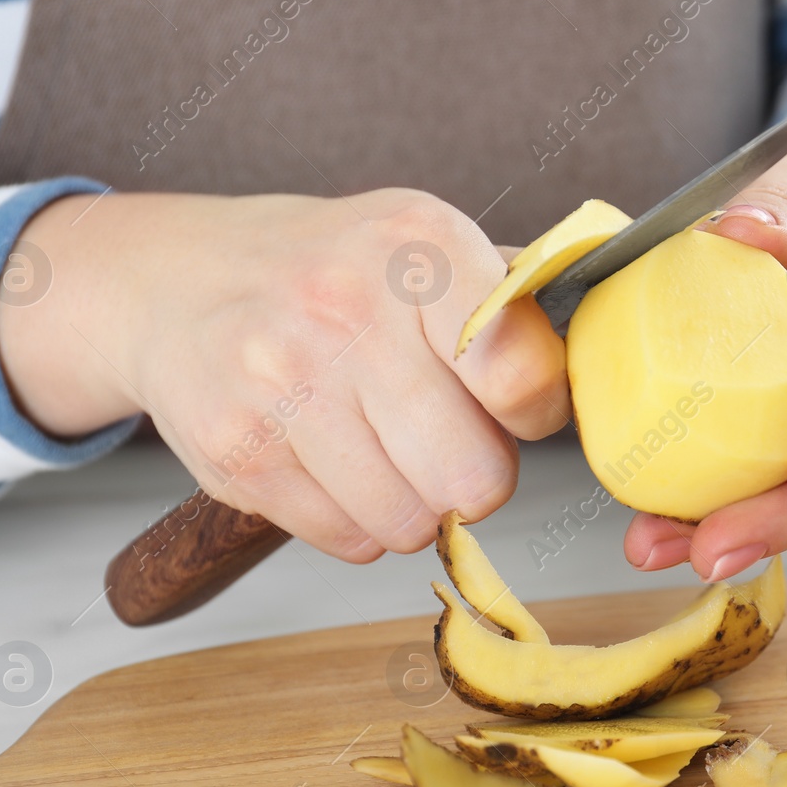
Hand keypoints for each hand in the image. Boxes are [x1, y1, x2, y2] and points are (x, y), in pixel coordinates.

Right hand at [0, 189, 568, 560]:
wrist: (177, 280)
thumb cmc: (330, 271)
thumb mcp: (423, 246)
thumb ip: (515, 306)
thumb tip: (609, 365)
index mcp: (418, 247)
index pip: (521, 375)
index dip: (532, 412)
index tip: (509, 402)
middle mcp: (346, 309)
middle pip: (474, 478)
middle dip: (473, 476)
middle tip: (443, 441)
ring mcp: (282, 384)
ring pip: (411, 524)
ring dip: (413, 506)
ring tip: (382, 449)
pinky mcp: (237, 453)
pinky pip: (349, 541)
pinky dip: (355, 520)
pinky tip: (331, 462)